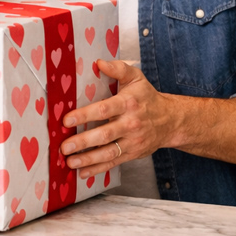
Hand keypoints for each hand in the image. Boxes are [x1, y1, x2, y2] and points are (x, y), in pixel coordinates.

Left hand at [59, 59, 178, 178]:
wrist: (171, 121)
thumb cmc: (147, 98)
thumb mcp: (136, 78)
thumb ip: (118, 69)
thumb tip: (99, 62)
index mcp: (128, 103)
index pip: (104, 110)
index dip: (85, 115)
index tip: (67, 120)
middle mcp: (131, 124)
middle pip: (105, 134)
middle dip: (83, 142)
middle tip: (64, 146)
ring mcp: (132, 141)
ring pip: (109, 152)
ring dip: (88, 159)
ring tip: (70, 161)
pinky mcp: (133, 153)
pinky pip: (114, 163)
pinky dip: (98, 169)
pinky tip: (83, 172)